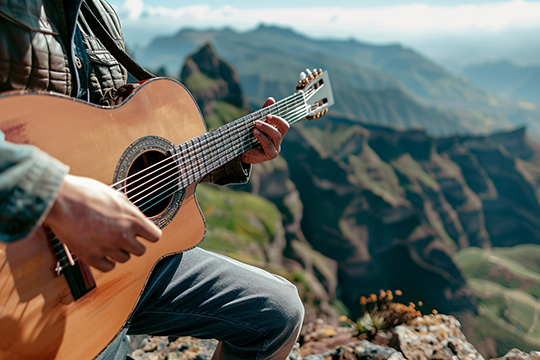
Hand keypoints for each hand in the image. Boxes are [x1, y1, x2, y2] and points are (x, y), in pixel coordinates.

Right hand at [44, 174, 161, 271]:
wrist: (60, 200)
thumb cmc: (86, 194)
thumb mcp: (116, 196)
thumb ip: (130, 211)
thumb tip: (138, 220)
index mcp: (133, 219)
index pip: (155, 236)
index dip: (148, 234)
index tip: (143, 233)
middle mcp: (123, 235)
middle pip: (140, 251)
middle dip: (133, 244)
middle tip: (121, 235)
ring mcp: (107, 248)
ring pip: (124, 259)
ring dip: (118, 251)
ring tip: (106, 239)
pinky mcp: (91, 257)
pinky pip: (108, 267)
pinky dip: (106, 261)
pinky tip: (100, 249)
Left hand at [241, 97, 289, 163]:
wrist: (243, 152)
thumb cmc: (252, 136)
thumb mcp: (257, 123)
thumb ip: (264, 112)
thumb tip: (271, 99)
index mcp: (278, 132)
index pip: (284, 125)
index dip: (278, 120)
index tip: (267, 115)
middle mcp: (277, 142)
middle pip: (279, 134)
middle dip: (268, 127)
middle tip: (257, 122)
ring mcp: (273, 151)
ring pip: (271, 143)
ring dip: (262, 135)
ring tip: (253, 131)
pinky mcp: (266, 157)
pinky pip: (262, 151)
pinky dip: (254, 148)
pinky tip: (247, 146)